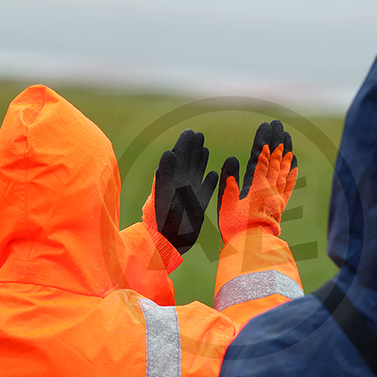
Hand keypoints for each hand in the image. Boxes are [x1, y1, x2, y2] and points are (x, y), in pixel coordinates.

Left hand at [143, 129, 218, 254]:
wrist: (165, 244)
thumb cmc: (162, 222)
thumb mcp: (164, 197)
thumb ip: (166, 175)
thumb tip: (169, 153)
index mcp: (171, 181)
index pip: (178, 158)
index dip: (184, 145)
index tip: (190, 132)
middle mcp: (180, 187)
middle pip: (187, 163)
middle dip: (192, 149)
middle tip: (198, 134)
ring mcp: (188, 197)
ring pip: (196, 175)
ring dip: (200, 162)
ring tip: (205, 149)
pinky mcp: (196, 209)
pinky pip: (204, 192)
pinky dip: (209, 183)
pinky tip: (214, 174)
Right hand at [217, 120, 296, 243]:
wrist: (252, 247)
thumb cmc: (236, 227)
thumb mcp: (227, 204)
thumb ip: (229, 181)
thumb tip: (231, 160)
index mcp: (256, 185)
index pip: (261, 158)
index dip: (264, 141)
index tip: (267, 127)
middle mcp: (270, 188)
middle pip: (275, 160)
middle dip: (277, 142)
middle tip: (280, 127)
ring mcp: (276, 197)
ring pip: (283, 170)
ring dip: (286, 154)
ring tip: (288, 140)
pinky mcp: (279, 207)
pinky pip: (288, 187)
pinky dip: (291, 174)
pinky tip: (295, 165)